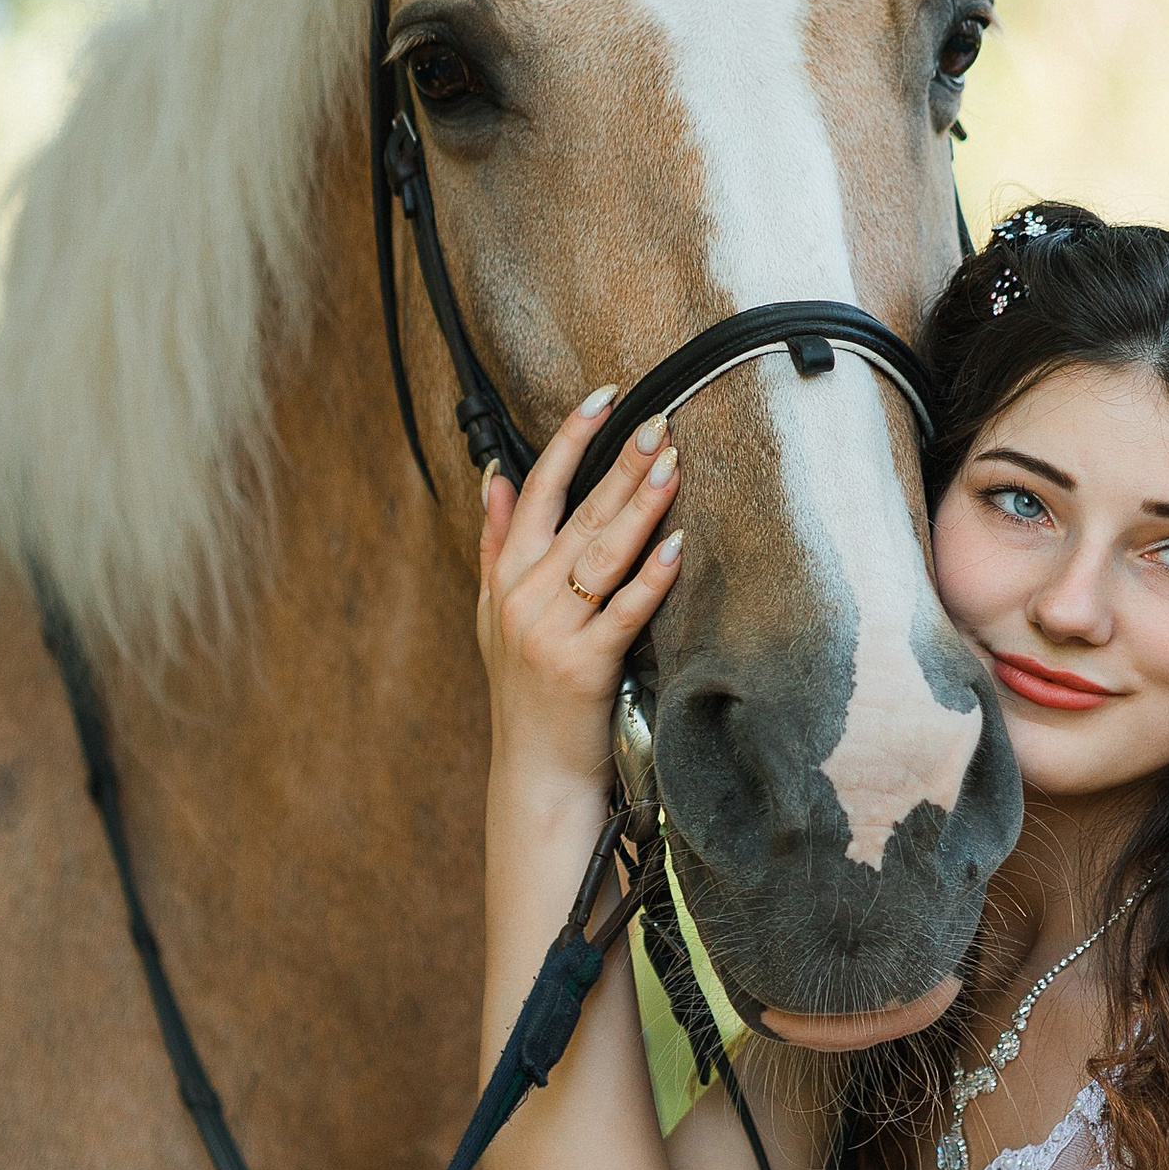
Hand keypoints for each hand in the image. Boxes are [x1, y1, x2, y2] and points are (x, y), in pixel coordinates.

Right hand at [476, 388, 682, 798]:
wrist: (536, 771)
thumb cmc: (524, 690)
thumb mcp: (493, 612)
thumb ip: (494, 541)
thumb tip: (492, 475)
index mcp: (506, 576)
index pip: (536, 490)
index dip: (569, 440)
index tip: (603, 397)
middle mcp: (523, 597)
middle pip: (578, 514)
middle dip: (619, 463)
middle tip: (659, 421)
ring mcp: (551, 632)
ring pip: (602, 554)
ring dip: (639, 506)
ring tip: (672, 465)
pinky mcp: (584, 667)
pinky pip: (623, 611)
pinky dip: (651, 578)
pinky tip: (676, 545)